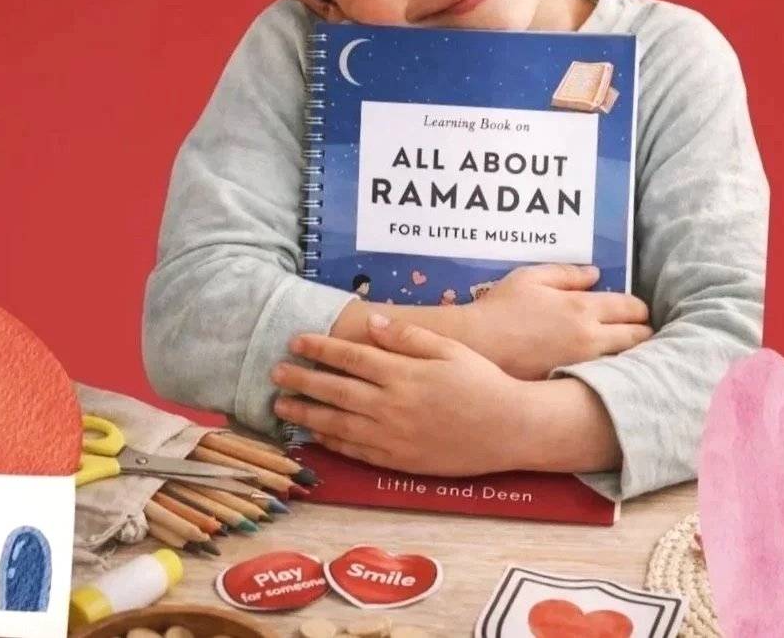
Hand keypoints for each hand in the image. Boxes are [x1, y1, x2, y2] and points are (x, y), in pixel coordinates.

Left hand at [272, 314, 524, 475]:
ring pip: (337, 424)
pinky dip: (331, 443)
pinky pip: (356, 451)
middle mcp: (390, 405)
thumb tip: (373, 322)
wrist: (508, 428)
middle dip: (301, 380)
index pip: (349, 357)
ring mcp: (392, 436)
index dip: (319, 348)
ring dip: (306, 414)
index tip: (295, 341)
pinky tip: (315, 436)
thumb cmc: (481, 381)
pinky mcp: (398, 460)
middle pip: (334, 390)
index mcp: (402, 373)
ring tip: (281, 407)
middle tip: (275, 372)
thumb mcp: (448, 349)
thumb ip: (408, 336)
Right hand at [460, 263, 652, 378]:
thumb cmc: (501, 307)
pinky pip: (605, 380)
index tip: (636, 310)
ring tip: (625, 351)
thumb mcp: (531, 278)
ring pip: (627, 363)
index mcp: (582, 308)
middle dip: (643, 332)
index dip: (640, 309)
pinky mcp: (572, 385)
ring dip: (631, 355)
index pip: (632, 308)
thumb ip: (567, 273)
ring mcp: (583, 366)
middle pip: (639, 338)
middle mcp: (590, 338)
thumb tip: (595, 274)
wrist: (477, 346)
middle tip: (637, 330)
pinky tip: (605, 371)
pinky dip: (612, 374)